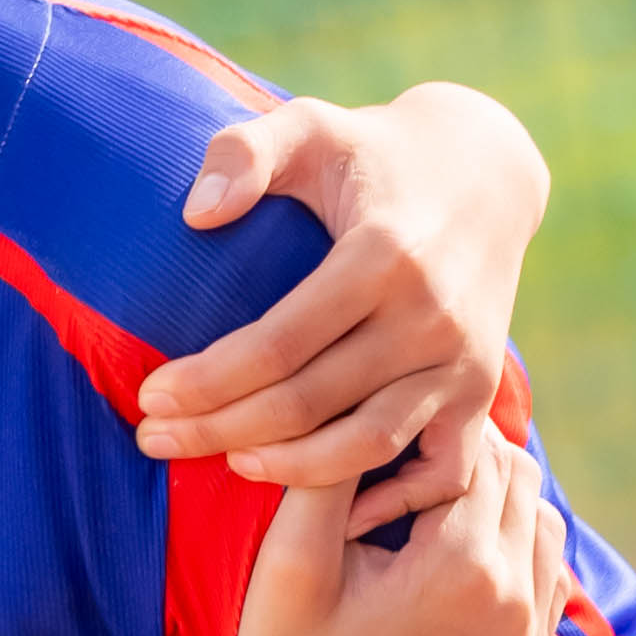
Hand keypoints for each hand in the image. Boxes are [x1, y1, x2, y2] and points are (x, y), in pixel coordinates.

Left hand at [137, 79, 548, 509]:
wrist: (484, 175)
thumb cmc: (372, 153)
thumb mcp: (311, 125)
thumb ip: (245, 151)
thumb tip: (198, 214)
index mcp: (384, 254)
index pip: (279, 343)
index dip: (208, 380)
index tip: (150, 395)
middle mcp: (430, 317)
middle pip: (309, 404)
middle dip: (219, 431)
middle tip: (154, 440)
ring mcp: (462, 362)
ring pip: (365, 447)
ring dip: (287, 471)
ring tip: (225, 466)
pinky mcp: (480, 392)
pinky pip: (440, 473)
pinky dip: (387, 504)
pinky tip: (324, 510)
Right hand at [223, 418, 565, 635]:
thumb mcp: (290, 563)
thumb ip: (326, 471)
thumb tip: (354, 401)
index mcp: (462, 569)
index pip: (475, 448)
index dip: (424, 426)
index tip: (376, 431)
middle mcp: (513, 602)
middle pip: (519, 475)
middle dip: (463, 453)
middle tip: (398, 457)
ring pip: (542, 520)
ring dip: (494, 495)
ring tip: (423, 500)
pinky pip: (544, 573)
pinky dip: (510, 542)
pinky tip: (448, 549)